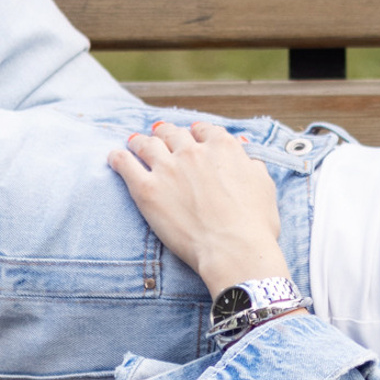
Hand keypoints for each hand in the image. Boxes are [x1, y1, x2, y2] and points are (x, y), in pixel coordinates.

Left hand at [107, 122, 288, 292]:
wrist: (235, 250)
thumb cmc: (255, 225)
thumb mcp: (264, 187)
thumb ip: (252, 165)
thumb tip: (247, 154)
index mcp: (223, 147)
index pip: (204, 130)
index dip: (196, 133)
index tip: (192, 137)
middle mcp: (193, 151)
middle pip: (173, 133)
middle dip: (166, 134)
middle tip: (160, 137)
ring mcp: (168, 168)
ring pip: (146, 143)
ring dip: (140, 141)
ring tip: (135, 143)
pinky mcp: (146, 189)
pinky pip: (124, 163)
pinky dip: (118, 158)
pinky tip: (115, 157)